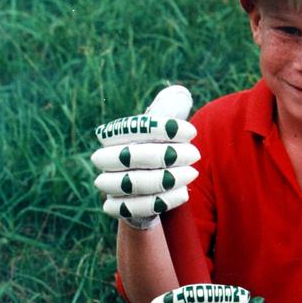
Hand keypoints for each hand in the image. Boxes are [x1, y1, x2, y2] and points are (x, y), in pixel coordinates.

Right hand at [91, 85, 199, 227]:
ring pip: (134, 183)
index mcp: (113, 135)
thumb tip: (180, 94)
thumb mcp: (162, 132)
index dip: (163, 128)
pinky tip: (184, 193)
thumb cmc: (156, 152)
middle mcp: (106, 159)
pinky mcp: (117, 208)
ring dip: (167, 179)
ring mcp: (108, 185)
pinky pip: (137, 208)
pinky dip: (163, 201)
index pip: (135, 127)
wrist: (145, 191)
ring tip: (192, 173)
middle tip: (195, 154)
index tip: (191, 131)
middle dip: (167, 155)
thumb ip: (170, 112)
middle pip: (131, 156)